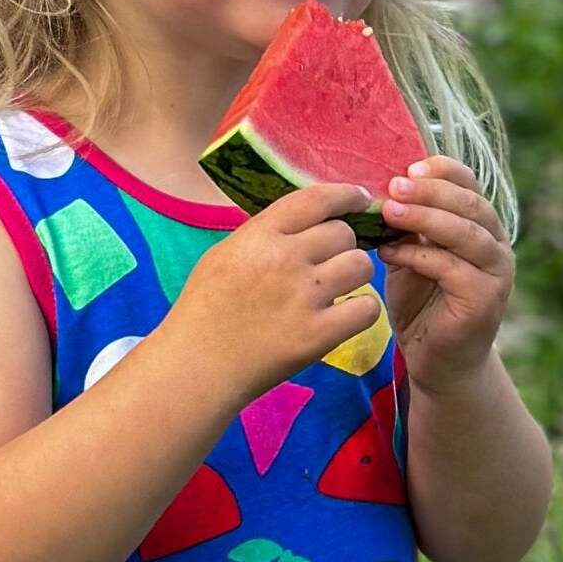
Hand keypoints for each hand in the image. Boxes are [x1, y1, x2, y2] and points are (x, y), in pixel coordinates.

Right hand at [168, 182, 377, 406]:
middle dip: (341, 246)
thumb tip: (304, 222)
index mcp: (260, 236)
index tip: (359, 199)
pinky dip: (362, 311)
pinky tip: (345, 316)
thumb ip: (263, 235)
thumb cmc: (203, 311)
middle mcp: (284, 259)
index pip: (317, 199)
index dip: (346, 195)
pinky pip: (367, 309)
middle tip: (328, 265)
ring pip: (361, 266)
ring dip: (354, 276)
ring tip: (336, 290)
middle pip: (343, 234)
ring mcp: (303, 297)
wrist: (196, 366)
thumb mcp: (223, 255)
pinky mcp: (317, 335)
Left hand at [377, 155, 514, 394]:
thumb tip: (379, 191)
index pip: (469, 185)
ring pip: (465, 233)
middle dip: (430, 192)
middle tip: (394, 186)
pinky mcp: (485, 299)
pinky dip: (419, 256)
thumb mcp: (411, 256)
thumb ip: (406, 227)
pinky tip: (390, 253)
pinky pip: (452, 268)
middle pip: (470, 204)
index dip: (442, 171)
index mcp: (481, 226)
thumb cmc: (422, 306)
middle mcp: (496, 244)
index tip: (407, 167)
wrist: (438, 362)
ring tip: (390, 211)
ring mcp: (496, 272)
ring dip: (426, 218)